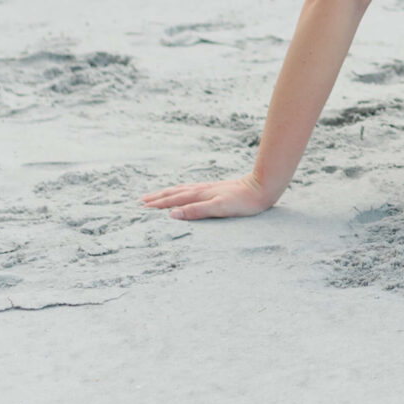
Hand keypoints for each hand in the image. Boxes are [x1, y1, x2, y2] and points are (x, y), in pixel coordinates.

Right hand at [142, 175, 275, 220]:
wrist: (262, 188)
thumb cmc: (243, 202)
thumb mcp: (219, 208)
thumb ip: (196, 211)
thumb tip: (172, 214)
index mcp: (200, 195)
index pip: (173, 200)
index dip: (157, 205)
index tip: (141, 208)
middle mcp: (201, 190)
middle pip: (174, 193)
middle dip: (157, 198)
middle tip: (140, 202)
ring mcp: (208, 188)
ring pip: (181, 190)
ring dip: (166, 193)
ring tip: (155, 196)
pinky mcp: (215, 188)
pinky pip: (191, 189)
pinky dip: (180, 191)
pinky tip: (182, 192)